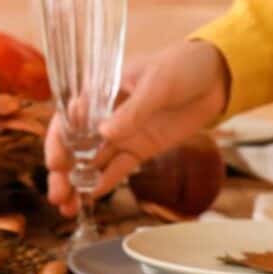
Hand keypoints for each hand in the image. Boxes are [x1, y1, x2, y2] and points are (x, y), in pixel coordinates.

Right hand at [45, 39, 229, 215]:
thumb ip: (133, 109)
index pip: (68, 118)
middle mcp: (104, 115)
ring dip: (78, 183)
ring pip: (92, 162)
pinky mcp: (139, 149)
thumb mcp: (157, 83)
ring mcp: (122, 134)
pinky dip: (105, 182)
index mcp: (101, 92)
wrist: (216, 78)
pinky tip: (92, 197)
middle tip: (56, 196)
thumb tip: (105, 133)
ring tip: (67, 206)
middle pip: (74, 146)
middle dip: (63, 172)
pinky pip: (118, 168)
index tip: (57, 163)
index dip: (57, 141)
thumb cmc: (182, 67)